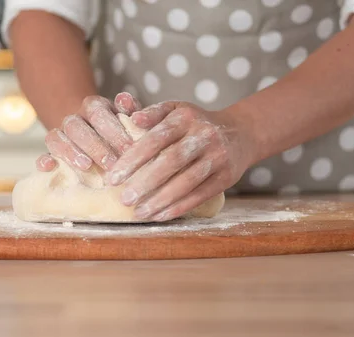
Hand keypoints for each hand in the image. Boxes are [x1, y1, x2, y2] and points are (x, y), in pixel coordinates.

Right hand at [36, 92, 141, 171]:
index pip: (98, 113)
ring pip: (56, 137)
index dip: (113, 131)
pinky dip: (43, 160)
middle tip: (111, 163)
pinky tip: (48, 167)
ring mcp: (60, 135)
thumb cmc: (121, 131)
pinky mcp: (51, 153)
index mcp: (94, 106)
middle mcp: (74, 118)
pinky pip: (41, 154)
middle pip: (76, 126)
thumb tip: (125, 101)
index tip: (129, 148)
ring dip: (70, 152)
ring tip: (86, 166)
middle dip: (94, 145)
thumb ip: (131, 110)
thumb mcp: (130, 119)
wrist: (99, 140)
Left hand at [106, 101, 256, 221]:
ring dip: (161, 200)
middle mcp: (204, 135)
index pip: (156, 138)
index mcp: (185, 117)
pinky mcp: (226, 177)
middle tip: (124, 199)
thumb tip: (130, 117)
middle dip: (146, 182)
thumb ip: (151, 113)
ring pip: (186, 182)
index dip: (134, 158)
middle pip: (172, 161)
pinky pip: (200, 195)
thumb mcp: (175, 110)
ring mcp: (218, 157)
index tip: (113, 177)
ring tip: (139, 212)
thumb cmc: (195, 124)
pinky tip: (160, 216)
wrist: (240, 133)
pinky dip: (179, 207)